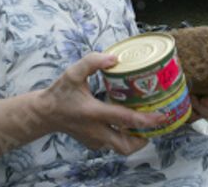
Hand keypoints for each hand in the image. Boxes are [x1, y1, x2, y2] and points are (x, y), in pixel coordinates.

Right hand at [43, 53, 164, 154]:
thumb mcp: (73, 72)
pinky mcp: (93, 144)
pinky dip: (124, 138)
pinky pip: (113, 145)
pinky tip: (128, 124)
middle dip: (145, 137)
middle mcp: (96, 131)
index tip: (162, 115)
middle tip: (155, 123)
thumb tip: (114, 58)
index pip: (125, 120)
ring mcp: (95, 140)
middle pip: (126, 144)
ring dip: (136, 140)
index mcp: (93, 113)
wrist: (45, 114)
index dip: (146, 119)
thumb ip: (92, 62)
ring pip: (121, 148)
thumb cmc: (60, 93)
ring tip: (145, 125)